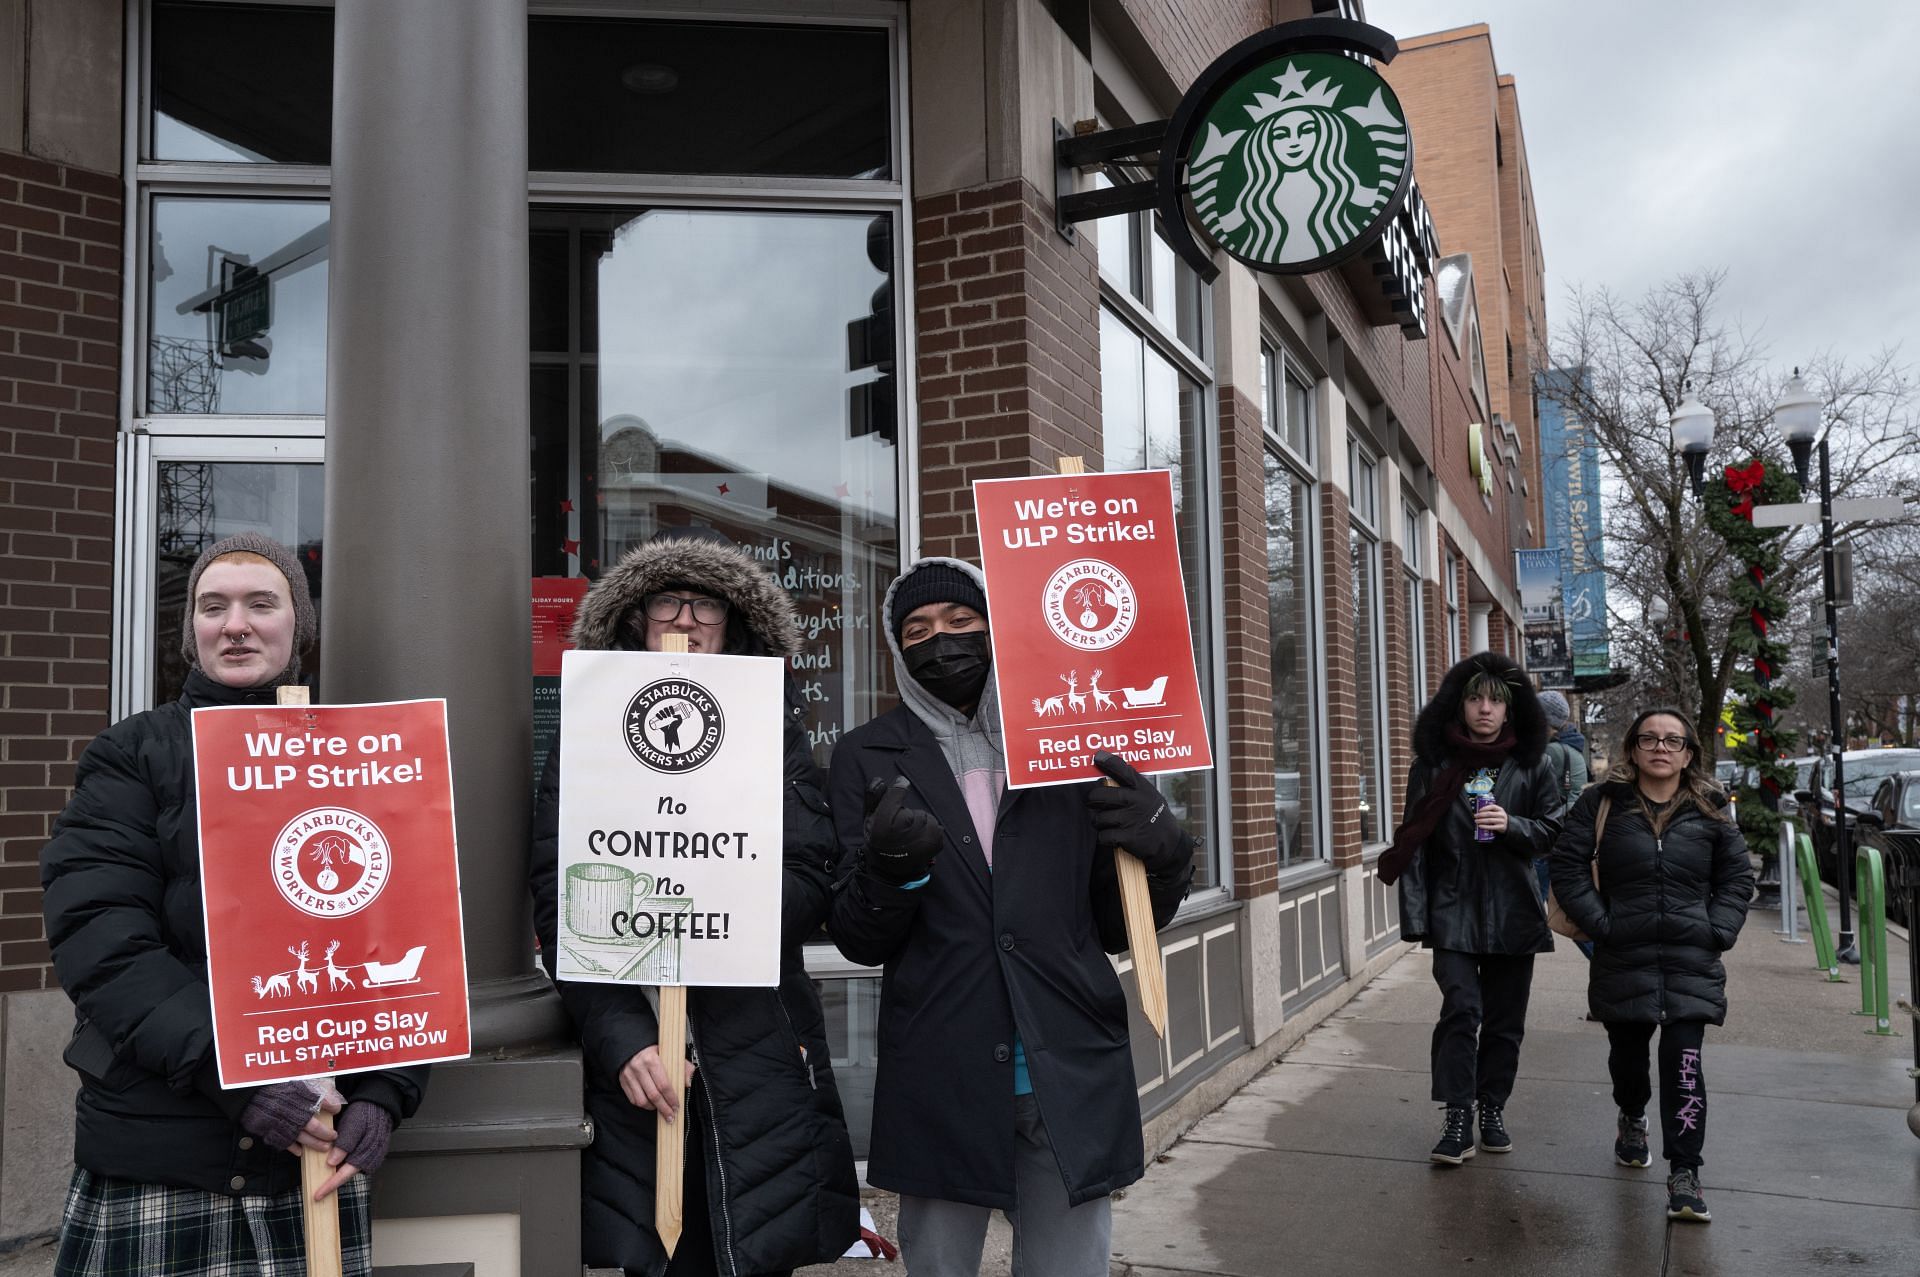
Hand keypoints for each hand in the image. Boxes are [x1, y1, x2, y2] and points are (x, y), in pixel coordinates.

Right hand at [240, 1079, 342, 1154]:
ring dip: (314, 1144)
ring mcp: (281, 1122)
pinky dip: (293, 1148)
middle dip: (326, 1134)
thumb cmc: (275, 1083)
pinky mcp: (270, 1131)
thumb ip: (313, 1086)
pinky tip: (301, 1151)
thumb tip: (330, 1094)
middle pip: (314, 1127)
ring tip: (324, 1147)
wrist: (249, 1091)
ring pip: (302, 1138)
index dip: (333, 1106)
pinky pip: (283, 1143)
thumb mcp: (296, 1079)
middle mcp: (292, 1111)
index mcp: (300, 1095)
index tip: (336, 1110)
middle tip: (334, 1137)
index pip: (323, 1101)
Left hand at [314, 1100, 392, 1200]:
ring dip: (338, 1176)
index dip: (331, 1185)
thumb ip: (344, 1144)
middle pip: (348, 1175)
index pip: (346, 1173)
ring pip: (352, 1171)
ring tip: (324, 1181)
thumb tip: (331, 1164)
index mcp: (367, 1152)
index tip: (317, 1195)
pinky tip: (336, 1166)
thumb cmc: (364, 1114)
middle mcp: (371, 1159)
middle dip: (333, 1184)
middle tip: (318, 1192)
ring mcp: (373, 1158)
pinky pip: (356, 1165)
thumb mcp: (353, 1124)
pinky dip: (345, 1168)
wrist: (379, 1106)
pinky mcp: (372, 1156)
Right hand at [619, 1045, 696, 1120]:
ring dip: (653, 1108)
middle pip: (653, 1095)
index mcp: (651, 1060)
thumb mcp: (668, 1053)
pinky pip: (633, 1099)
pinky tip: (650, 1104)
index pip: (663, 1084)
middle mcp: (638, 1068)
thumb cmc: (652, 1051)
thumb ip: (682, 1066)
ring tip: (661, 1109)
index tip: (676, 1106)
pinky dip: (643, 1105)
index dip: (671, 1098)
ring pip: (641, 1100)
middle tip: (670, 1116)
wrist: (631, 1045)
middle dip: (664, 1108)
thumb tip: (688, 1082)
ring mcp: (629, 1076)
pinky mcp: (623, 1081)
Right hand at [862, 776, 943, 885]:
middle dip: (907, 816)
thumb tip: (886, 779)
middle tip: (898, 830)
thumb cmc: (878, 840)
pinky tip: (918, 842)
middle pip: (913, 809)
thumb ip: (873, 795)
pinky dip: (928, 833)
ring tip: (908, 838)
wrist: (889, 868)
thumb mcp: (869, 816)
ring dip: (919, 825)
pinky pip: (936, 827)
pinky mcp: (935, 842)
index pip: (898, 791)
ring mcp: (923, 835)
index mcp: (885, 821)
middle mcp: (906, 827)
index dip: (897, 790)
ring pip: (926, 818)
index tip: (898, 789)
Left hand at [1087, 752, 1189, 875]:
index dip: (1108, 762)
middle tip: (1093, 802)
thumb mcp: (1150, 797)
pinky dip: (1105, 838)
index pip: (1123, 770)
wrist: (1170, 844)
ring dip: (1100, 823)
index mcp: (1142, 789)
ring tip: (1109, 824)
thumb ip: (1133, 787)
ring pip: (1099, 818)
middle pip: (1100, 795)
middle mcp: (1136, 801)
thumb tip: (1106, 778)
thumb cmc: (1156, 818)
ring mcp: (1131, 819)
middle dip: (1092, 800)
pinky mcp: (1128, 837)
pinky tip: (1114, 838)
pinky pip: (1103, 835)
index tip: (1097, 757)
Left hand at [1474, 801, 1508, 834]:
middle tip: (1475, 816)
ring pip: (1490, 820)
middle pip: (1489, 814)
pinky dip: (1485, 826)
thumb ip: (1491, 810)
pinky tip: (1480, 826)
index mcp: (1500, 809)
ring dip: (1481, 821)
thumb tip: (1478, 811)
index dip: (1485, 808)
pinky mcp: (1501, 827)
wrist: (1507, 824)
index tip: (1479, 810)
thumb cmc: (1499, 817)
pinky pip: (1492, 827)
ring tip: (1476, 821)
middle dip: (1481, 815)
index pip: (1492, 806)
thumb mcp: (1497, 812)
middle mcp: (1501, 814)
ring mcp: (1501, 821)